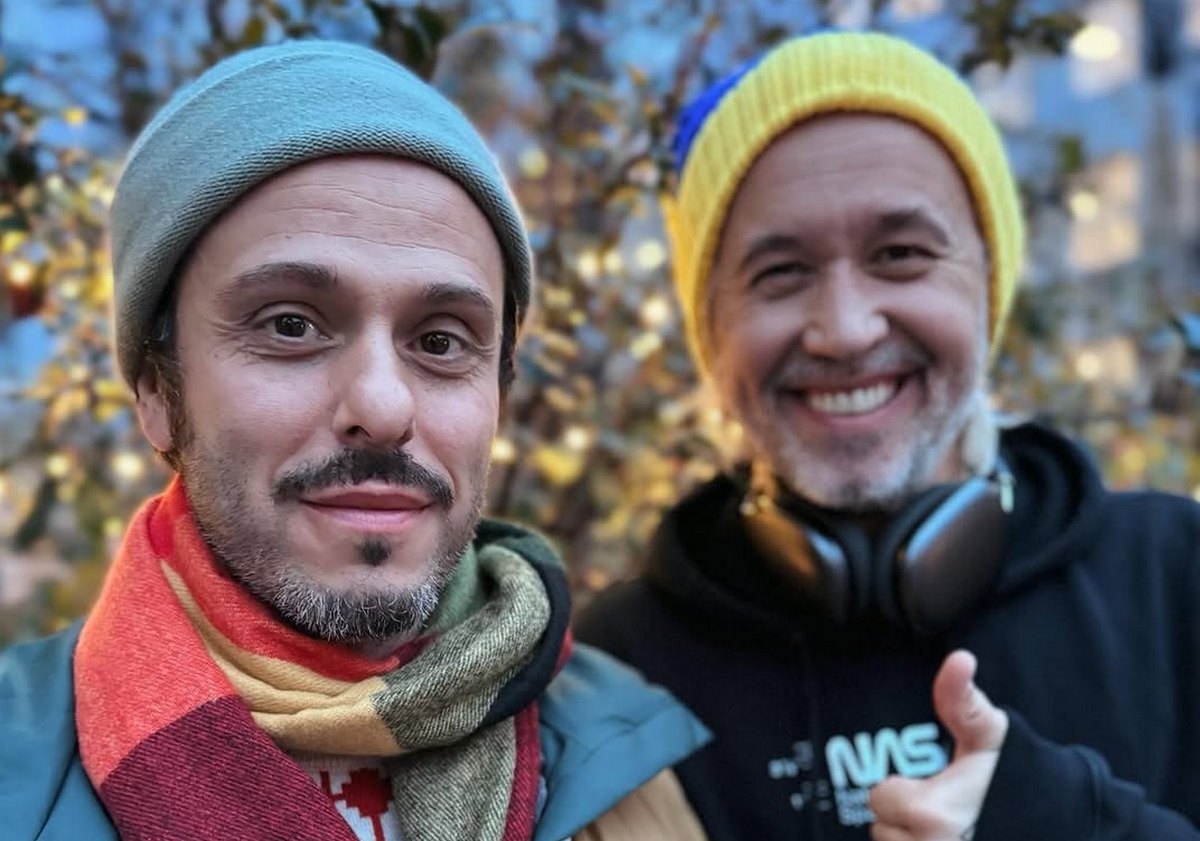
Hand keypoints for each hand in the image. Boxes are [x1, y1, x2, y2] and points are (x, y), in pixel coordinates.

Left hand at [868, 650, 1007, 840]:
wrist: (1066, 828)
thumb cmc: (1023, 784)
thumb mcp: (992, 739)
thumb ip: (962, 700)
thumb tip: (959, 659)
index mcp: (927, 813)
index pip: (881, 798)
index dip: (906, 792)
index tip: (935, 793)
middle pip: (884, 832)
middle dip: (908, 823)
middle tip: (948, 818)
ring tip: (951, 834)